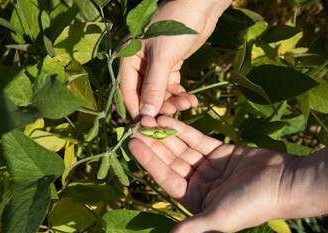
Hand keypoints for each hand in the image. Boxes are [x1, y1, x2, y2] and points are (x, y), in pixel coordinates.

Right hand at [120, 0, 231, 119]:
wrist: (200, 7)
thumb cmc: (177, 25)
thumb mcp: (163, 57)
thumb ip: (154, 86)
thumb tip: (147, 113)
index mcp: (128, 57)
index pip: (127, 89)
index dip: (136, 108)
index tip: (146, 126)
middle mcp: (139, 63)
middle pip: (144, 93)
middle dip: (159, 106)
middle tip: (172, 117)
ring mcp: (155, 65)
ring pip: (160, 92)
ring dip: (172, 101)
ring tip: (188, 105)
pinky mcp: (170, 65)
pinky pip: (172, 86)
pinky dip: (180, 94)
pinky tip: (191, 100)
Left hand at [129, 116, 297, 232]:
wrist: (287, 182)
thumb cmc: (253, 204)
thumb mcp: (218, 218)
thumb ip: (191, 230)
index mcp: (195, 201)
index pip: (166, 178)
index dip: (149, 161)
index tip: (133, 144)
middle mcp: (199, 184)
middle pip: (171, 160)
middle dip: (154, 143)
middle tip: (136, 125)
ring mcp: (209, 166)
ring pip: (182, 147)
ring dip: (166, 133)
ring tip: (149, 118)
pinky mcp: (220, 151)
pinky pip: (197, 139)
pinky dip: (184, 129)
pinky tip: (169, 119)